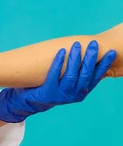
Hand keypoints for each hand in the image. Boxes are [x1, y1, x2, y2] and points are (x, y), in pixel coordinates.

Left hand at [0, 41, 116, 122]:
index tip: (111, 52)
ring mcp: (62, 95)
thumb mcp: (70, 82)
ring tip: (77, 45)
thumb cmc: (55, 86)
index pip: (97, 77)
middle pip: (85, 75)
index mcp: (82, 91)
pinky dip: (58, 63)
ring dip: (75, 59)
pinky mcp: (49, 92)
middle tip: (94, 44)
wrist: (33, 101)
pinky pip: (54, 75)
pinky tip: (61, 51)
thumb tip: (90, 52)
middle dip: (91, 58)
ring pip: (71, 75)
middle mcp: (75, 95)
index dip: (104, 65)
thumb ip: (79, 72)